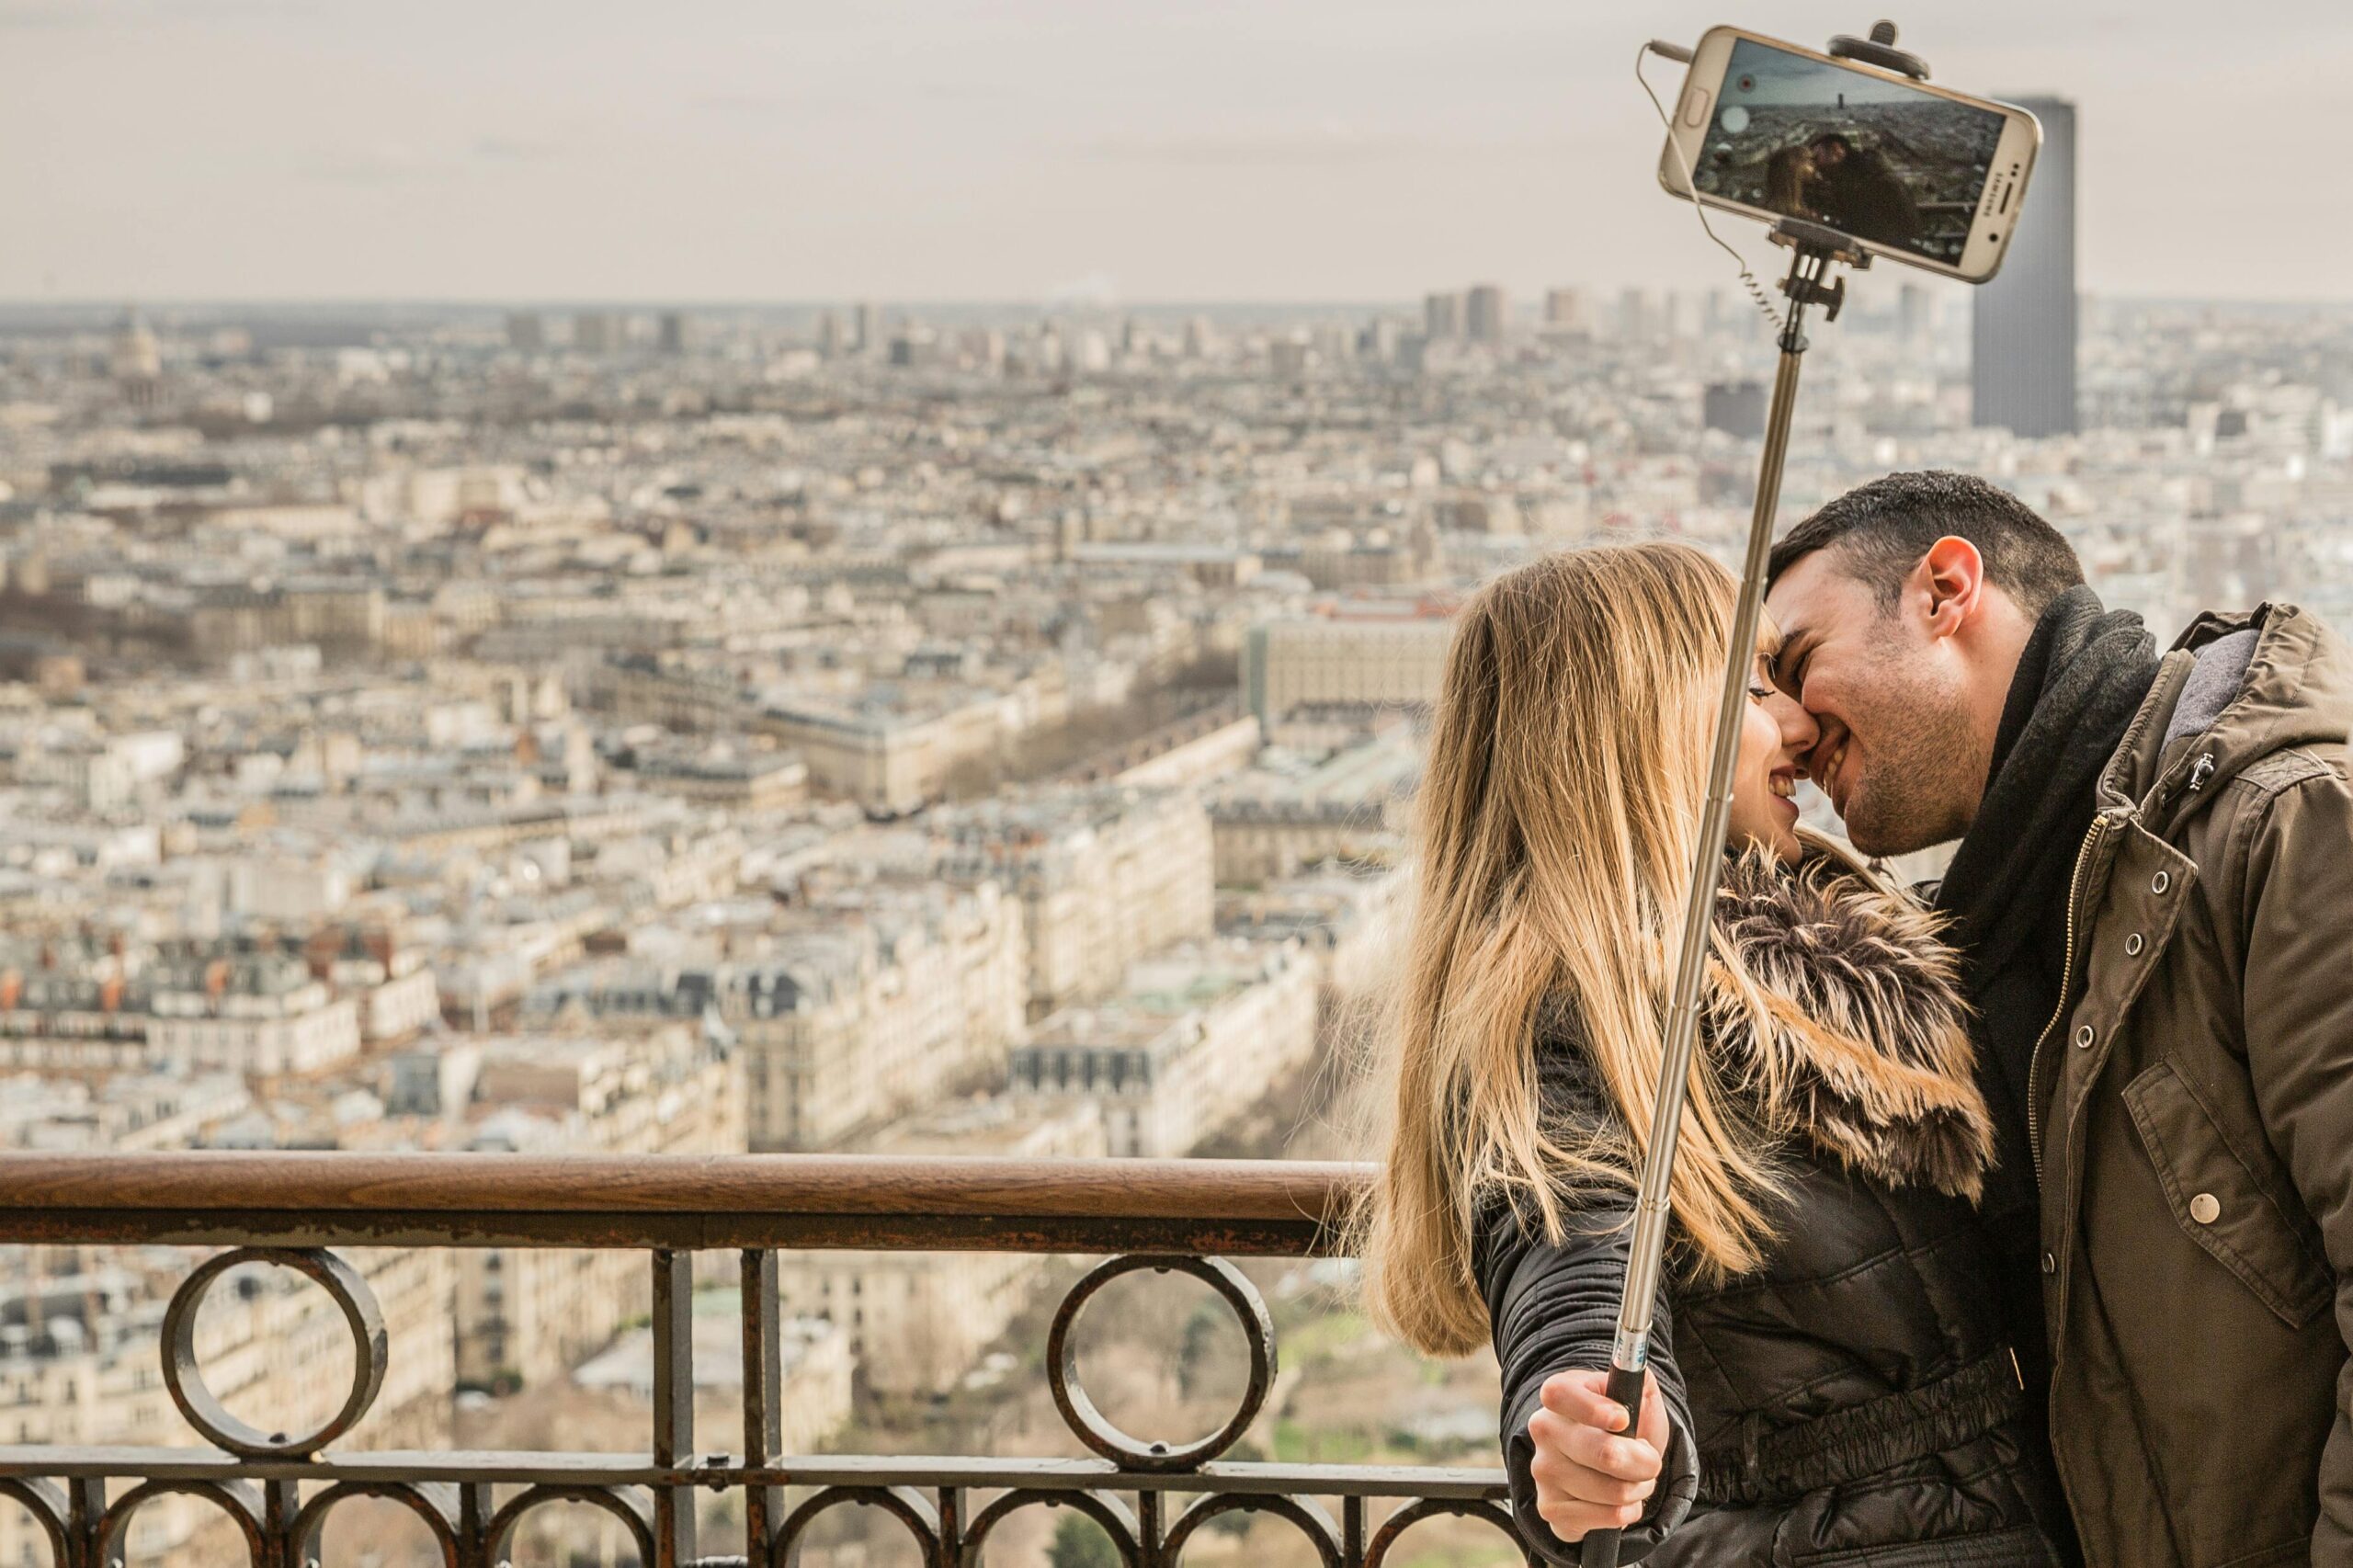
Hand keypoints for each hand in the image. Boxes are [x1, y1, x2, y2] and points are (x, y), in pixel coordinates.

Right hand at [1525, 1369, 1668, 1542]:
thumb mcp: (1636, 1398)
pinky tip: (1619, 1501)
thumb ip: (1640, 1382)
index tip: (1623, 1419)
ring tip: (1633, 1480)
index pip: (1562, 1395)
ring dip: (1638, 1489)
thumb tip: (1639, 1372)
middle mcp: (1544, 1430)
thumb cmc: (1623, 1426)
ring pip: (1613, 1491)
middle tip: (1649, 1460)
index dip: (1596, 1410)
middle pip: (1604, 1454)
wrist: (1605, 1465)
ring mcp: (1543, 1471)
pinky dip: (1626, 1512)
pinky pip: (1606, 1518)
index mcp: (1559, 1393)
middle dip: (1644, 1462)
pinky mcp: (1550, 1507)